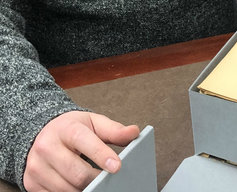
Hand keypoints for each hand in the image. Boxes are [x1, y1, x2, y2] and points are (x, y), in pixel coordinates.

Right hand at [24, 111, 139, 191]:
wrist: (42, 133)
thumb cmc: (72, 128)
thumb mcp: (94, 122)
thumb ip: (114, 129)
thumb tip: (134, 132)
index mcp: (66, 128)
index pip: (84, 141)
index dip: (101, 154)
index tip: (117, 166)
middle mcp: (47, 147)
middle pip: (75, 172)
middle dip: (96, 179)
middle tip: (110, 181)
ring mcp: (36, 167)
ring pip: (65, 188)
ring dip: (84, 190)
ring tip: (98, 184)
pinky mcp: (31, 183)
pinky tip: (81, 189)